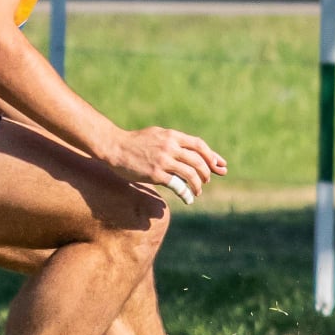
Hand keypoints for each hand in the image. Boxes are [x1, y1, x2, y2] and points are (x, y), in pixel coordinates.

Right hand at [106, 126, 225, 203]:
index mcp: (172, 136)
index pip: (199, 145)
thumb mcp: (158, 135)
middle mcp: (170, 147)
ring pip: (191, 174)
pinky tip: (188, 199)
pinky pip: (177, 185)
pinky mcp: (155, 174)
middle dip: (207, 173)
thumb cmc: (136, 142)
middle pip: (198, 161)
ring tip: (198, 191)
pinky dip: (186, 193)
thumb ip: (174, 142)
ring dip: (198, 185)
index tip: (220, 165)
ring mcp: (163, 160)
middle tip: (207, 180)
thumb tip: (190, 150)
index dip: (212, 156)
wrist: (115, 147)